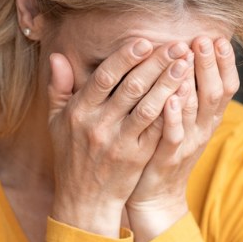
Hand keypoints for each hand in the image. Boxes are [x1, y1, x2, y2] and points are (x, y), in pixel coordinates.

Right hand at [46, 39, 183, 236]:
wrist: (84, 200)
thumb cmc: (70, 155)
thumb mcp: (56, 121)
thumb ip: (58, 87)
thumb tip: (57, 57)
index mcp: (79, 112)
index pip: (104, 78)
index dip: (124, 58)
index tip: (144, 41)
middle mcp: (98, 126)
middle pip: (131, 88)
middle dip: (155, 63)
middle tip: (176, 44)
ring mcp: (119, 143)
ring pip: (148, 107)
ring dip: (169, 83)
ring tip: (185, 63)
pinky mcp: (137, 157)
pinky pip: (157, 130)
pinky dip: (172, 111)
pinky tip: (186, 94)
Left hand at [127, 37, 238, 241]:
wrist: (153, 197)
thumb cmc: (161, 150)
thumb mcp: (182, 120)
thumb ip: (187, 92)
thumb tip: (186, 56)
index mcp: (207, 119)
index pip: (225, 87)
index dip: (225, 63)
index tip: (220, 38)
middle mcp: (202, 130)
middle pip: (214, 93)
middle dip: (210, 64)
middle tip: (204, 38)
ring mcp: (186, 145)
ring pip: (195, 110)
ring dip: (192, 82)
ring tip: (187, 56)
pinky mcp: (166, 159)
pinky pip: (173, 136)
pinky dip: (174, 117)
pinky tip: (170, 98)